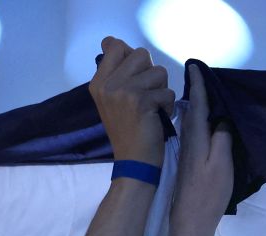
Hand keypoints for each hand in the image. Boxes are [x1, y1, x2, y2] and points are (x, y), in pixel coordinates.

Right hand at [89, 37, 174, 166]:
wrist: (132, 162)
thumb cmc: (127, 131)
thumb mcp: (112, 100)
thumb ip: (116, 73)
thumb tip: (115, 44)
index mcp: (98, 83)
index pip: (115, 45)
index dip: (131, 56)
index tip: (134, 77)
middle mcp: (107, 84)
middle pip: (142, 54)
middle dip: (151, 73)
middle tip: (146, 95)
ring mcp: (123, 92)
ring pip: (159, 71)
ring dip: (162, 90)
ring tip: (152, 108)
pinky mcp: (141, 101)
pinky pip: (167, 92)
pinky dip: (168, 106)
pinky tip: (157, 118)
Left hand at [170, 63, 233, 235]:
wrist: (190, 223)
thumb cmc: (208, 195)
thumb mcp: (221, 165)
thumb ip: (222, 139)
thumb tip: (221, 119)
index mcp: (196, 139)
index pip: (196, 106)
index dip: (197, 86)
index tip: (195, 67)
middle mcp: (188, 142)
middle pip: (192, 111)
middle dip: (196, 92)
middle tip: (201, 74)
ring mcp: (187, 153)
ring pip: (191, 122)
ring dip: (196, 106)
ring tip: (204, 92)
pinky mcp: (188, 163)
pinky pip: (193, 133)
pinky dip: (197, 122)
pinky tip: (204, 122)